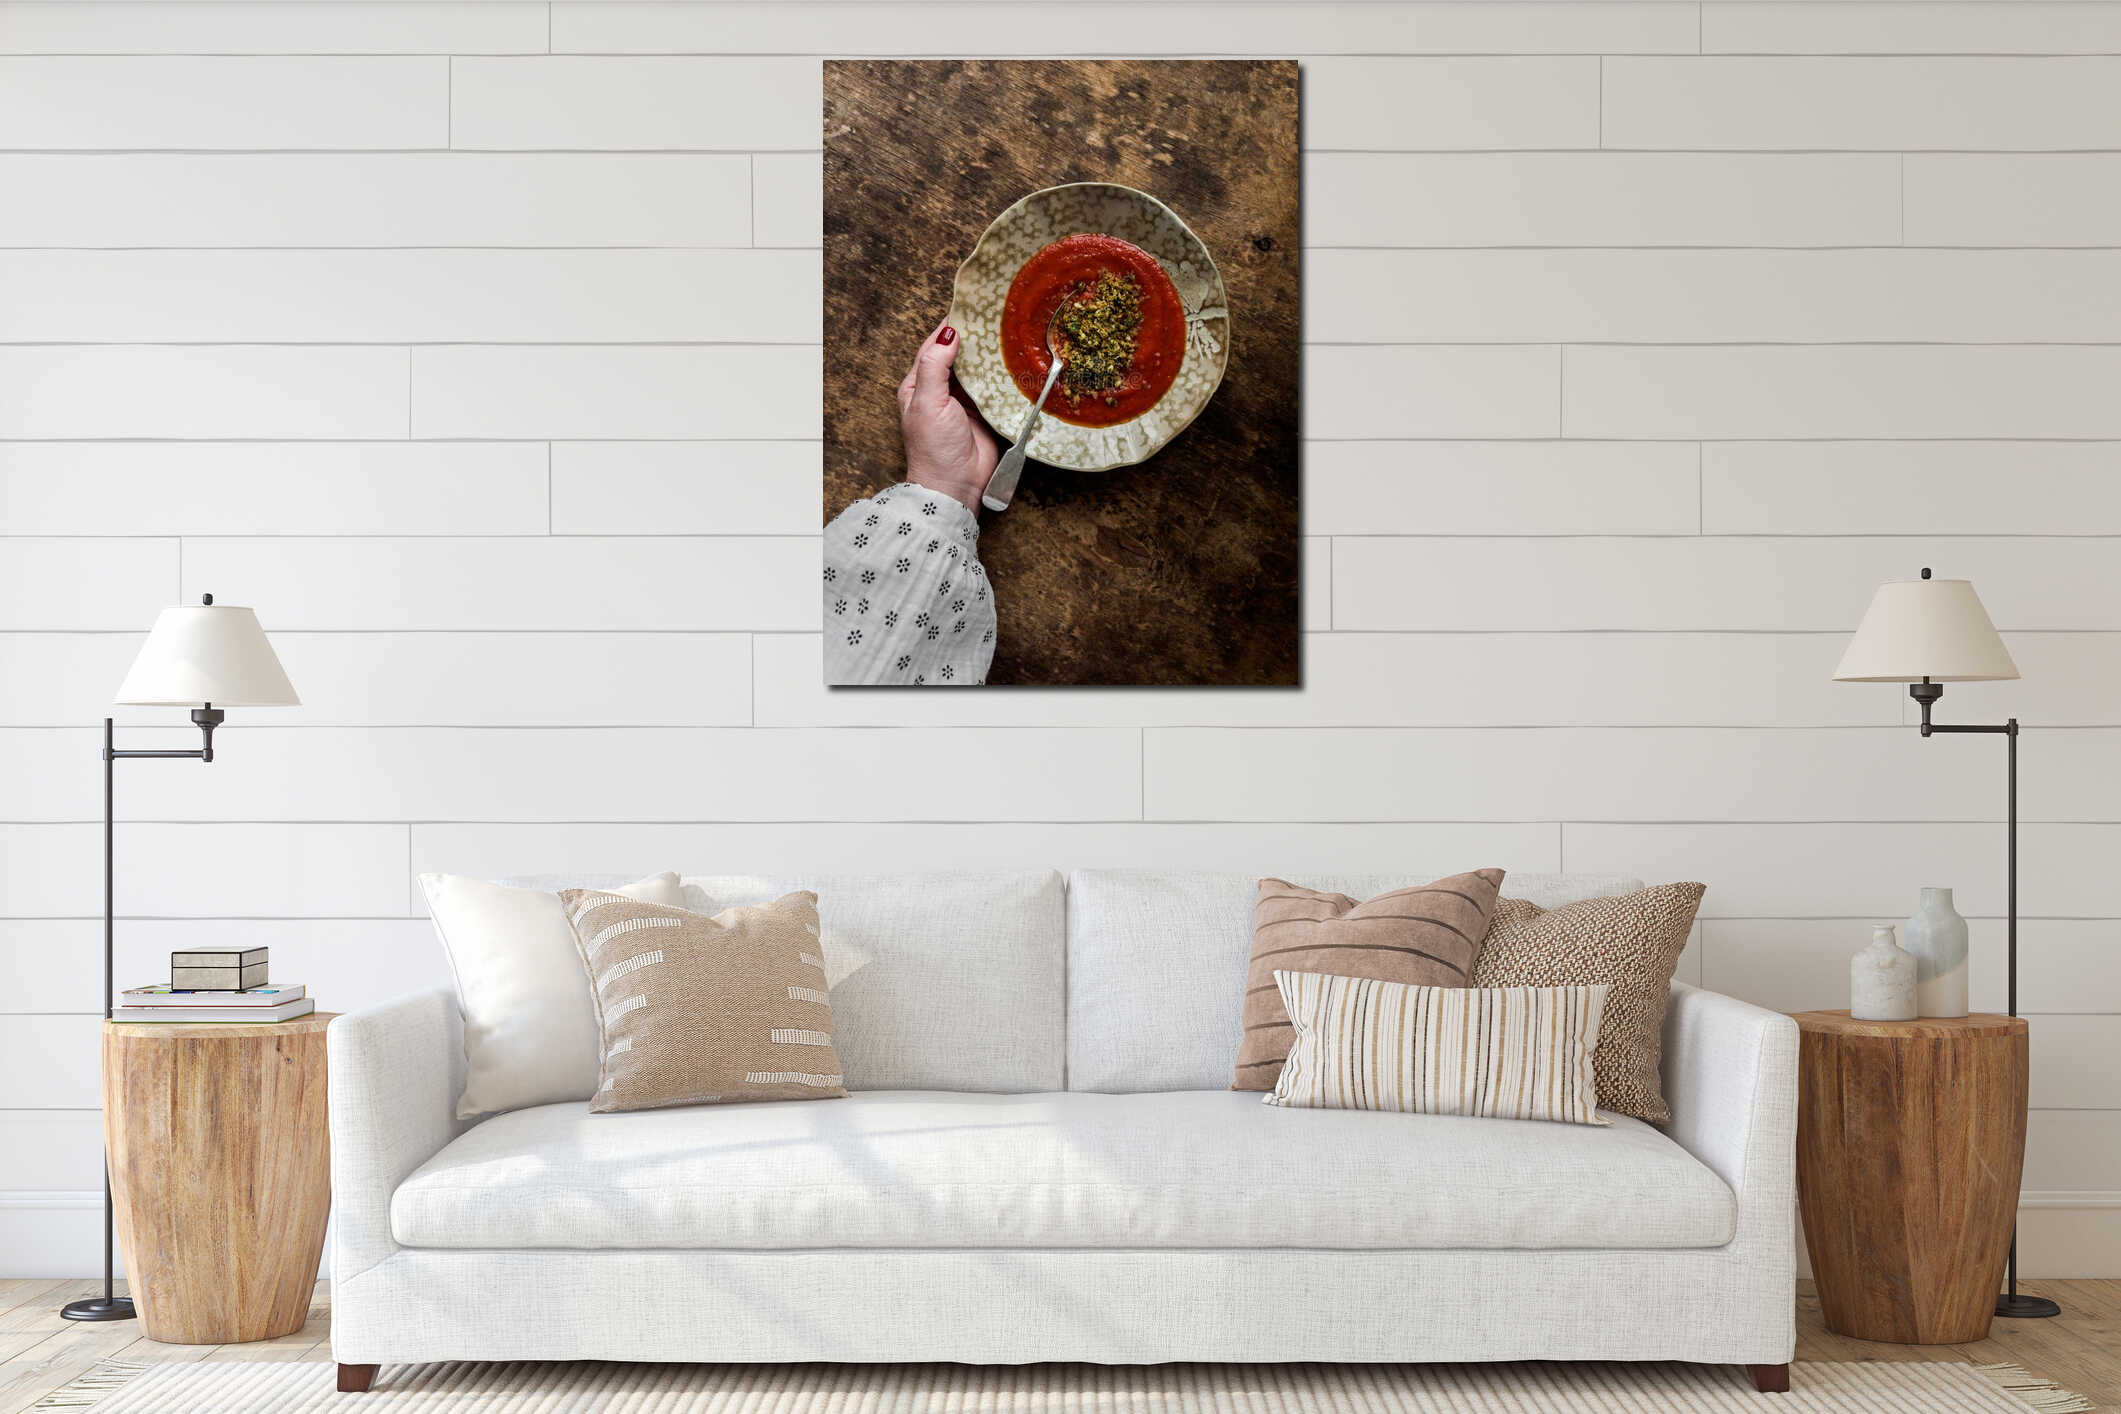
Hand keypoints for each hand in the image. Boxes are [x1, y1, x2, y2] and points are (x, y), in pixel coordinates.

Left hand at [897, 324, 997, 514]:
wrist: (955, 486)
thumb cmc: (934, 447)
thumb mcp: (927, 402)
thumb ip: (935, 366)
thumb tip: (948, 334)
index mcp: (918, 385)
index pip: (933, 347)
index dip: (949, 327)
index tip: (968, 306)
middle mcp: (941, 390)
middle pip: (958, 355)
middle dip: (973, 336)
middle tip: (993, 314)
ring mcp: (963, 401)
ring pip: (977, 369)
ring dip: (989, 353)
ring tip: (1007, 330)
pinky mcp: (984, 412)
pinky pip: (993, 387)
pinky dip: (1002, 373)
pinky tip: (1014, 359)